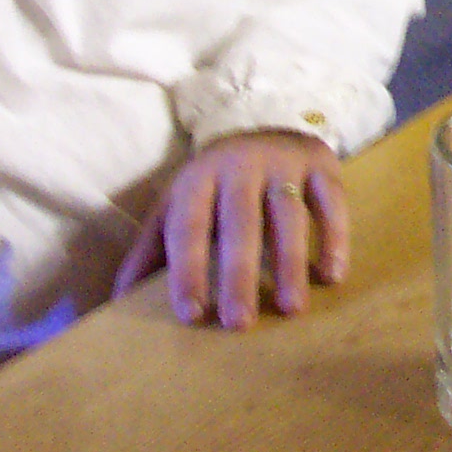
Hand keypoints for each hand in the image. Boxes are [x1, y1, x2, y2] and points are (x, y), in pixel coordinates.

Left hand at [113, 130, 347, 328]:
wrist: (263, 128)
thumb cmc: (213, 186)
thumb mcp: (176, 208)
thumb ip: (150, 253)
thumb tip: (117, 303)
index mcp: (197, 179)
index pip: (189, 228)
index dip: (189, 271)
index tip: (191, 314)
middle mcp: (240, 165)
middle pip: (240, 223)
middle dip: (239, 274)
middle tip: (240, 323)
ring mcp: (283, 162)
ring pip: (288, 214)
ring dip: (290, 262)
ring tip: (292, 308)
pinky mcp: (321, 163)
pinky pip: (331, 200)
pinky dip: (334, 236)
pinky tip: (332, 274)